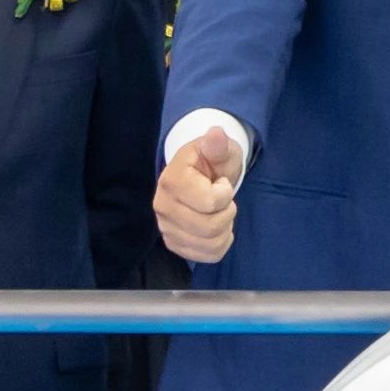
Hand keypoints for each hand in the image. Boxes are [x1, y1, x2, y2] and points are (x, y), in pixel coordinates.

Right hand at [154, 121, 243, 264]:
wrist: (199, 177)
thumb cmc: (210, 161)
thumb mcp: (218, 149)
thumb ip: (218, 145)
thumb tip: (216, 134)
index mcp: (171, 180)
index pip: (210, 202)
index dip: (225, 193)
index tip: (220, 183)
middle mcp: (162, 207)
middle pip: (210, 227)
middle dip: (227, 213)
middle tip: (224, 200)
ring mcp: (165, 228)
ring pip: (209, 244)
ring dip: (225, 229)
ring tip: (219, 213)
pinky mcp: (173, 244)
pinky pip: (206, 256)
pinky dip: (220, 245)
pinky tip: (217, 229)